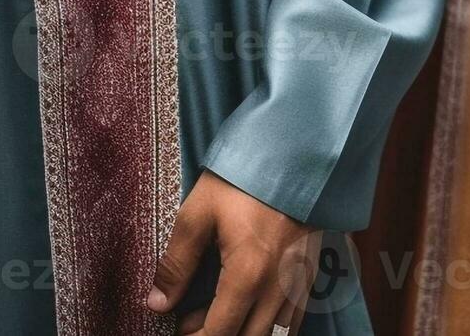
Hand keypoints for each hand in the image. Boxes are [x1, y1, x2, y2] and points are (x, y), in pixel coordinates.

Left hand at [148, 171, 320, 335]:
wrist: (297, 152)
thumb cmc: (246, 177)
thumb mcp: (198, 212)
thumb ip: (177, 262)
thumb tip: (159, 301)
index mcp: (248, 275)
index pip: (220, 333)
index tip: (177, 331)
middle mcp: (278, 288)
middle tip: (191, 322)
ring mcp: (299, 282)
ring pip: (273, 332)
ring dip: (243, 330)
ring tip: (216, 310)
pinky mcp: (311, 271)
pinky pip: (292, 316)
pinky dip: (267, 320)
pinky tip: (248, 301)